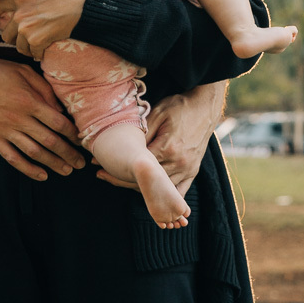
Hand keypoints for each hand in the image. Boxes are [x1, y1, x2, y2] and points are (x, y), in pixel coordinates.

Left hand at [0, 0, 87, 59]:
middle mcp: (20, 16)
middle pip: (6, 34)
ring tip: (32, 46)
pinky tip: (42, 51)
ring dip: (26, 47)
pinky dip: (38, 54)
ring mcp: (28, 30)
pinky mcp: (39, 41)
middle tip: (21, 37)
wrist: (82, 2)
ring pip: (19, 47)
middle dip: (13, 37)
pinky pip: (33, 53)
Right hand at [0, 51, 84, 180]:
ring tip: (66, 170)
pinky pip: (13, 158)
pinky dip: (28, 169)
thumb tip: (59, 108)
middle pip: (49, 141)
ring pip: (34, 153)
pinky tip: (41, 175)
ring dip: (52, 163)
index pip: (58, 122)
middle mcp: (20, 119)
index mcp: (29, 101)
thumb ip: (44, 89)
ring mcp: (5, 131)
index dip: (72, 134)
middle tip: (80, 163)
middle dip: (68, 153)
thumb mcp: (23, 71)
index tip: (82, 140)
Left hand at [95, 82, 226, 196]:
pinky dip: (162, 195)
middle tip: (102, 175)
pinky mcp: (193, 172)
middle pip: (146, 182)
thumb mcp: (157, 114)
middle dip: (121, 180)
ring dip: (139, 188)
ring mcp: (187, 170)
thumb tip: (123, 148)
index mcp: (168, 148)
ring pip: (159, 191)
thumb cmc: (179, 107)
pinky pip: (177, 192)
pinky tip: (148, 193)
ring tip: (119, 181)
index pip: (137, 167)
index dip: (116, 168)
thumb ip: (142, 133)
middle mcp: (178, 163)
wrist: (204, 107)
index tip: (99, 165)